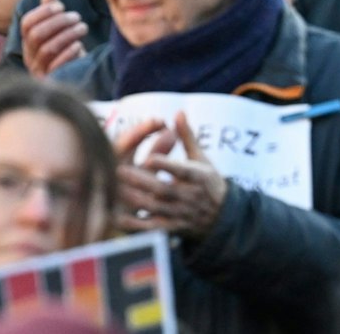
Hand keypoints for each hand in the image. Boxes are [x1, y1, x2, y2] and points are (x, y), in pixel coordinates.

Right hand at [20, 0, 88, 75]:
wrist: (74, 79)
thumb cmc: (65, 51)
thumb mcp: (57, 32)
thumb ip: (51, 13)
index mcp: (28, 42)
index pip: (27, 24)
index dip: (43, 12)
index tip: (61, 6)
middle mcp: (29, 56)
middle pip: (36, 35)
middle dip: (58, 22)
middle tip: (76, 16)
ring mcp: (39, 70)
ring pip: (47, 49)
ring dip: (67, 35)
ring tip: (82, 27)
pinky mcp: (51, 81)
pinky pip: (57, 66)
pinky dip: (68, 53)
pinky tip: (79, 45)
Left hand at [114, 112, 227, 240]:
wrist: (223, 216)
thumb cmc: (207, 180)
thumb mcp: (201, 158)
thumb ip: (187, 136)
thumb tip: (178, 111)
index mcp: (199, 177)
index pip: (183, 172)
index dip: (167, 166)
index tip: (149, 158)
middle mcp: (191, 197)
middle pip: (164, 190)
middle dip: (142, 181)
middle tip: (119, 170)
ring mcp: (181, 213)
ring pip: (157, 208)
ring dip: (136, 200)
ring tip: (116, 189)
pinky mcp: (172, 227)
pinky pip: (153, 228)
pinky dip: (136, 225)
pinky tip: (118, 217)